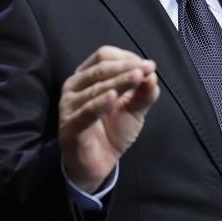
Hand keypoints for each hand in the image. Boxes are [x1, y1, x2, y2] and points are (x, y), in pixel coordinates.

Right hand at [58, 46, 159, 192]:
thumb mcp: (134, 109)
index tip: (148, 65)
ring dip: (119, 82)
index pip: (104, 56)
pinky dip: (100, 103)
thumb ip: (143, 93)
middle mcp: (74, 85)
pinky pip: (86, 112)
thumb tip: (152, 74)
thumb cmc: (113, 130)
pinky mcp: (70, 126)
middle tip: (146, 70)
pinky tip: (113, 97)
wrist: (98, 164)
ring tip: (138, 78)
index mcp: (87, 75)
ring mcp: (69, 105)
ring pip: (95, 88)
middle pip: (100, 69)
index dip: (126, 58)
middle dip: (125, 68)